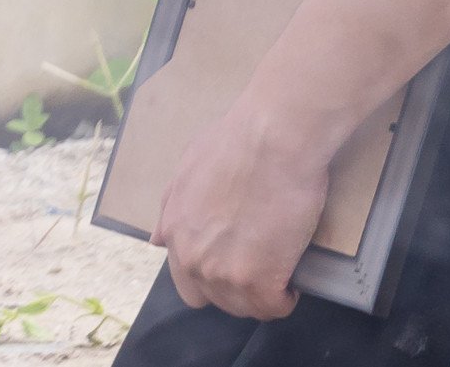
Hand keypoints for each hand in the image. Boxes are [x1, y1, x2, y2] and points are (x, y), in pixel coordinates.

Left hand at [153, 95, 329, 318]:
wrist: (270, 141)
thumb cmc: (233, 146)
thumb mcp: (186, 172)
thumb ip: (172, 211)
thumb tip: (158, 240)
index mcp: (175, 232)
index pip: (187, 284)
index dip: (213, 278)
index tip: (235, 266)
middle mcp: (192, 257)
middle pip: (215, 300)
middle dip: (237, 291)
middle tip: (261, 270)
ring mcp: (223, 272)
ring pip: (244, 308)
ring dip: (262, 297)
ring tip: (279, 274)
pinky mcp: (259, 279)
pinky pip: (272, 307)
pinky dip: (285, 299)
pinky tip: (291, 282)